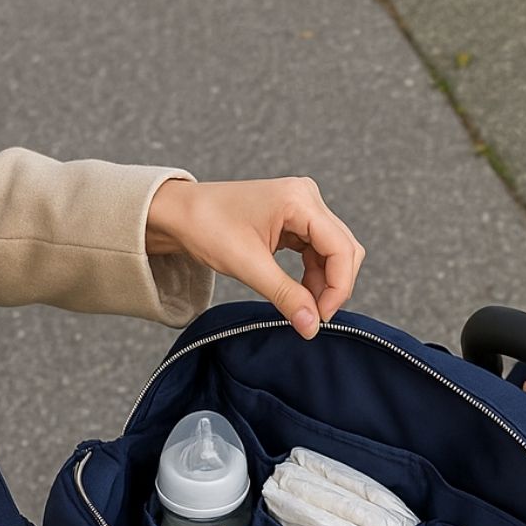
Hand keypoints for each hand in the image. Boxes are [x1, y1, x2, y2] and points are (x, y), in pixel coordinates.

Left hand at [145, 177, 364, 338]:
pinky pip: (319, 251)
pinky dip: (314, 276)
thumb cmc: (206, 226)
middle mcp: (307, 198)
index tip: (322, 318)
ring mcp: (304, 207)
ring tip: (304, 307)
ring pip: (335, 253)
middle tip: (314, 317)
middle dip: (334, 287)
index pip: (341, 248)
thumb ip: (285, 296)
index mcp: (299, 200)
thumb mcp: (247, 266)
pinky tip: (300, 294)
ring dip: (325, 284)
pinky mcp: (297, 219)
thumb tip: (313, 327)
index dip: (339, 287)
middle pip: (344, 250)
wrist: (180, 213)